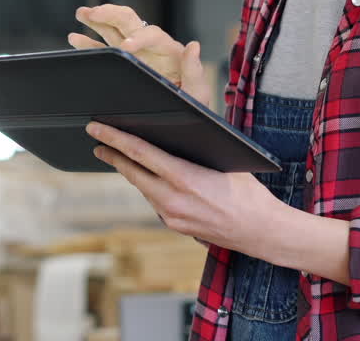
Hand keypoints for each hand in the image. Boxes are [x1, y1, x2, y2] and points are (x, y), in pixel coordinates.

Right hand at [68, 4, 211, 103]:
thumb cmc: (191, 103)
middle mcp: (150, 46)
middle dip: (111, 15)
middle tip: (94, 13)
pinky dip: (89, 42)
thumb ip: (194, 70)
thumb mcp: (197, 91)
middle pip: (130, 21)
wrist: (183, 115)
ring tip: (81, 13)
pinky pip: (105, 48)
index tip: (125, 47)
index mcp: (169, 50)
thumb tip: (194, 46)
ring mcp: (136, 52)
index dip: (138, 38)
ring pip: (114, 28)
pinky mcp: (124, 61)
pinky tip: (74, 37)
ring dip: (97, 19)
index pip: (152, 35)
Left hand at [85, 121, 284, 260]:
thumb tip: (177, 127)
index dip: (114, 138)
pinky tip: (149, 177)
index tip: (97, 128)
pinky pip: (155, 201)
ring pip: (143, 187)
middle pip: (132, 172)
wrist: (262, 231)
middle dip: (113, 155)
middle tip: (98, 141)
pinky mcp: (174, 226)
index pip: (140, 153)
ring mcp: (171, 216)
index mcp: (184, 178)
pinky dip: (149, 186)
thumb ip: (197, 147)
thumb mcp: (225, 160)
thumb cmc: (249, 193)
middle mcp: (172, 200)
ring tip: (120, 156)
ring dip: (131, 171)